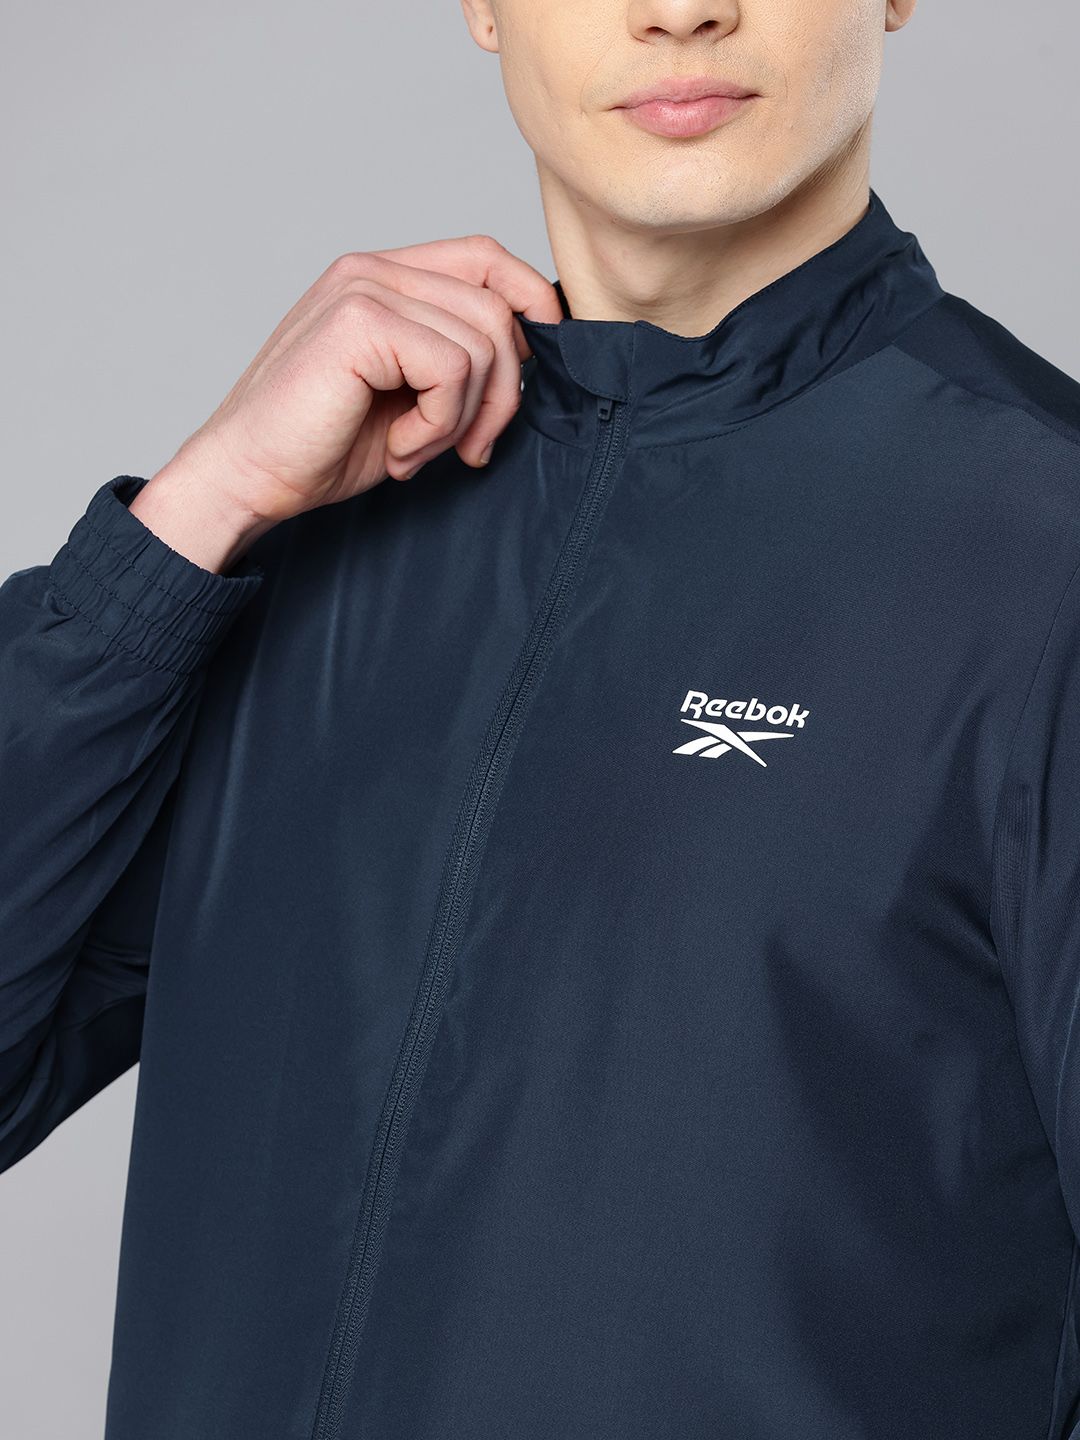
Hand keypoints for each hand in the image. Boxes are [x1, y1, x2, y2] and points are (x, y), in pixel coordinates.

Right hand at [163, 235, 562, 527]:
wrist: (248, 477)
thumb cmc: (322, 446)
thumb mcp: (411, 398)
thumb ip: (459, 362)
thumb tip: (533, 353)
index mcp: (383, 279)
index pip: (486, 258)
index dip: (531, 304)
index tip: (539, 368)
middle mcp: (372, 270)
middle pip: (497, 306)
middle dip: (503, 394)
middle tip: (467, 448)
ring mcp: (363, 289)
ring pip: (483, 343)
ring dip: (463, 418)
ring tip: (415, 449)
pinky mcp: (358, 322)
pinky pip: (452, 369)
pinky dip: (438, 425)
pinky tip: (398, 449)